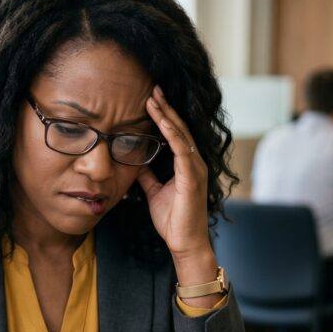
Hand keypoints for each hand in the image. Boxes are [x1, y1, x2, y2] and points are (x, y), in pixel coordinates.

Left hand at [137, 87, 220, 305]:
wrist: (184, 243)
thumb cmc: (173, 220)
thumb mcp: (154, 192)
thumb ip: (148, 175)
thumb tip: (137, 161)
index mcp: (186, 165)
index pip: (175, 134)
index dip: (164, 116)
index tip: (151, 99)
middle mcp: (194, 163)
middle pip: (180, 128)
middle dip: (166, 108)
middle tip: (153, 88)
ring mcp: (195, 169)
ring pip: (181, 135)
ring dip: (167, 116)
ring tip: (155, 98)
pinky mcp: (192, 178)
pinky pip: (182, 150)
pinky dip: (173, 134)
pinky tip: (163, 122)